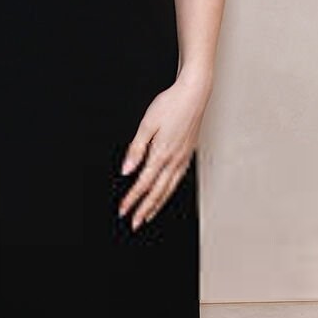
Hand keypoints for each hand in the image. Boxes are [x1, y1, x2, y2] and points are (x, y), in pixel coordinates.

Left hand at [118, 70, 211, 228]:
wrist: (194, 94)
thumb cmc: (171, 104)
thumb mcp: (147, 124)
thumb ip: (136, 149)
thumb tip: (127, 170)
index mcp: (161, 153)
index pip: (143, 183)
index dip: (132, 199)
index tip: (123, 210)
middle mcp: (174, 160)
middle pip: (157, 192)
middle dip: (144, 209)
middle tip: (135, 223)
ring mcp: (183, 159)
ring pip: (169, 189)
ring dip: (157, 205)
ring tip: (148, 215)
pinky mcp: (188, 155)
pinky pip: (178, 181)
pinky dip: (169, 193)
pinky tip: (165, 195)